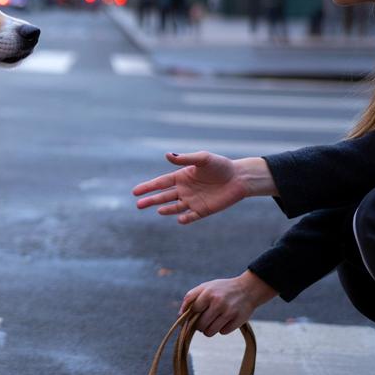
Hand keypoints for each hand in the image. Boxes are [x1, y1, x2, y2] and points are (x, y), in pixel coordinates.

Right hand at [132, 152, 273, 223]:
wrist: (239, 178)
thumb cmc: (221, 165)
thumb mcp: (203, 158)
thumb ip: (185, 159)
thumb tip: (167, 155)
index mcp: (181, 177)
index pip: (160, 183)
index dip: (148, 187)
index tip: (135, 191)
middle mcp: (184, 190)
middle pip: (163, 196)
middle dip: (150, 200)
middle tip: (138, 205)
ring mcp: (192, 201)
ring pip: (174, 207)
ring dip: (166, 209)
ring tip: (158, 210)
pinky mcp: (203, 210)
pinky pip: (190, 216)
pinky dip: (185, 218)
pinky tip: (180, 219)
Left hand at [182, 271, 276, 335]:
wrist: (248, 289)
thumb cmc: (222, 289)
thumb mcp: (206, 287)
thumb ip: (191, 298)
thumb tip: (179, 315)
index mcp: (208, 293)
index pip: (193, 311)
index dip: (191, 317)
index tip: (193, 317)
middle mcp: (218, 303)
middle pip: (200, 325)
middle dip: (199, 326)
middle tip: (203, 322)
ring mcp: (229, 312)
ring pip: (210, 332)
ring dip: (208, 330)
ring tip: (212, 323)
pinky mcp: (238, 321)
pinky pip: (223, 332)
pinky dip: (222, 329)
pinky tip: (225, 321)